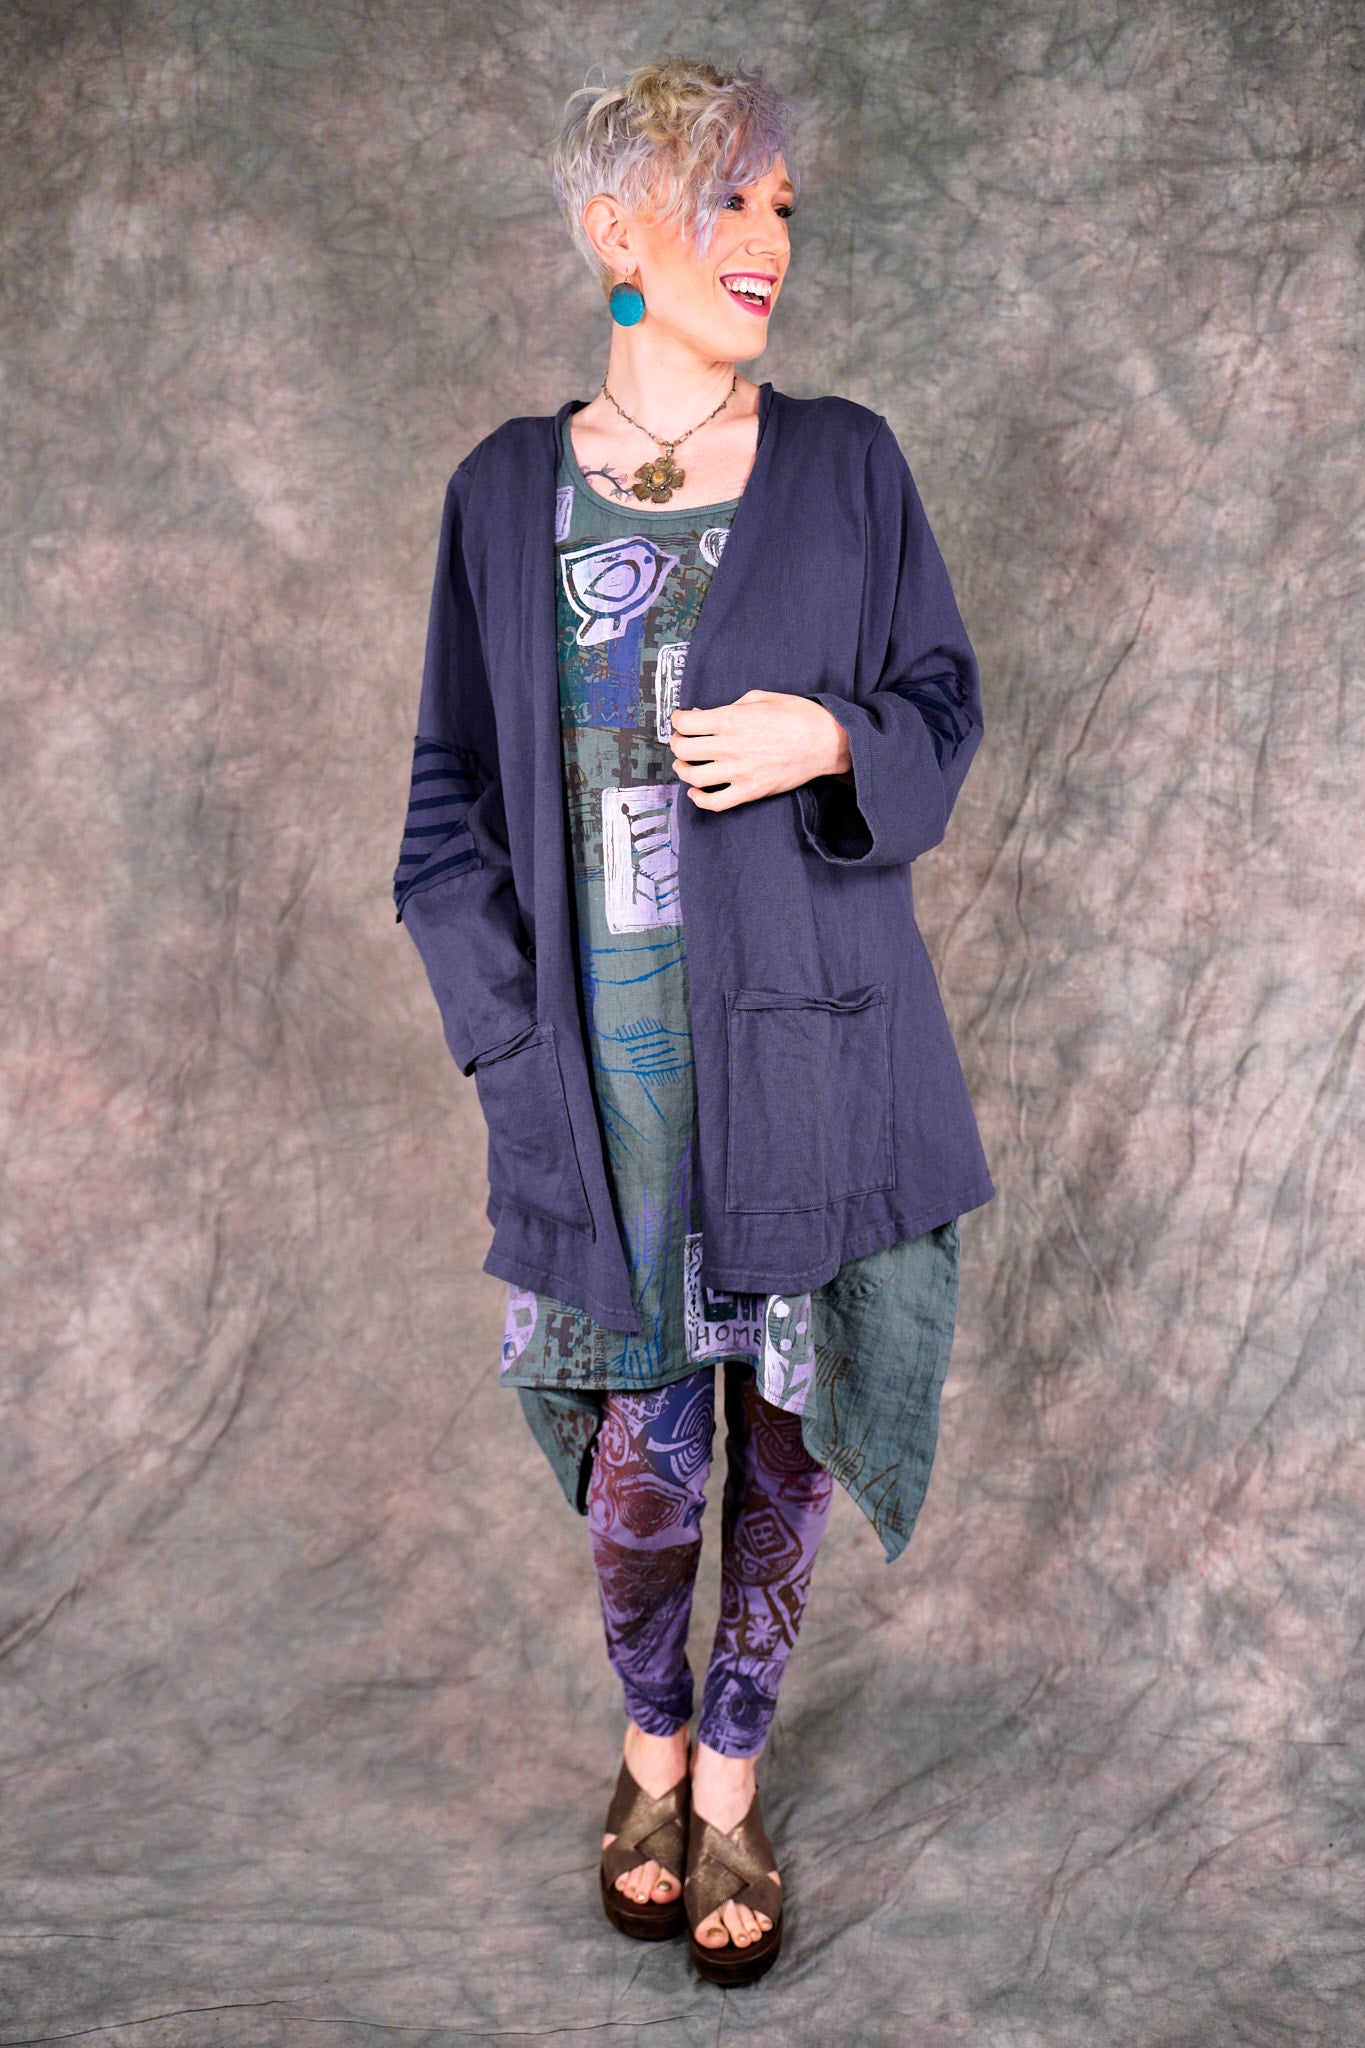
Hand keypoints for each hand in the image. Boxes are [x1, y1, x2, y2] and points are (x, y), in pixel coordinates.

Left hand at [669, 690, 853, 811]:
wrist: (825, 742)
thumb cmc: (796, 715)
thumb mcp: (759, 697)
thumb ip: (728, 706)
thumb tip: (704, 715)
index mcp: (731, 719)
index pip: (685, 723)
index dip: (677, 720)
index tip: (682, 720)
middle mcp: (730, 746)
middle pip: (683, 749)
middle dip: (677, 742)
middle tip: (682, 740)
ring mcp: (739, 771)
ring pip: (693, 776)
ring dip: (683, 769)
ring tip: (686, 764)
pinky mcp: (749, 791)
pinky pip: (715, 802)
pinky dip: (699, 799)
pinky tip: (696, 791)